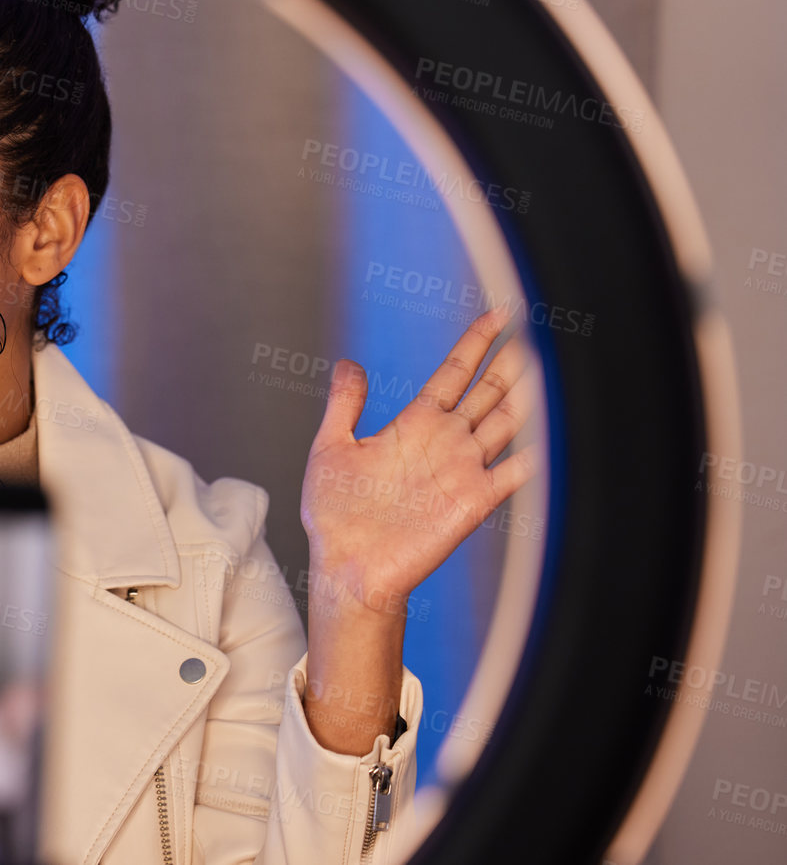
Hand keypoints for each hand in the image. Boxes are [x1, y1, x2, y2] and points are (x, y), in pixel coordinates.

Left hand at [301, 307, 541, 619]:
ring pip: (507, 423)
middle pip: (489, 392)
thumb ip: (344, 405)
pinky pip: (512, 473)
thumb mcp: (331, 447)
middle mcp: (446, 443)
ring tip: (551, 364)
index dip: (476, 343)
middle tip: (538, 328)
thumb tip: (349, 363)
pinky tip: (551, 434)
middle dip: (512, 362)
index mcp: (415, 425)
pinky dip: (534, 455)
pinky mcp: (472, 503)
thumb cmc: (336, 516)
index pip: (455, 374)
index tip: (498, 314)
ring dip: (529, 397)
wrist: (346, 568)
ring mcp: (463, 471)